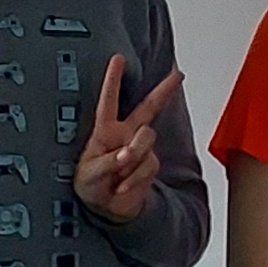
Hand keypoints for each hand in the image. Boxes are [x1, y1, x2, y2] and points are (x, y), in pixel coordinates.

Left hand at [75, 57, 181, 223]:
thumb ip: (107, 162)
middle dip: (164, 90)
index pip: (109, 101)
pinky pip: (148, 166)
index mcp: (106, 130)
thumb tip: (126, 154)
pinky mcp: (150, 165)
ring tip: (118, 174)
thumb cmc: (90, 185)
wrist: (107, 208)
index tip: (118, 58)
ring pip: (146, 141)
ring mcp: (140, 149)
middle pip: (148, 107)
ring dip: (132, 159)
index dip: (113, 79)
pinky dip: (135, 179)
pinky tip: (123, 187)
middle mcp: (126, 134)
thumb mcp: (89, 174)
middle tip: (178, 75)